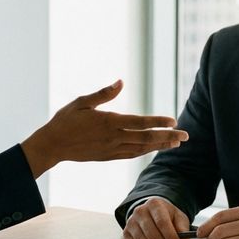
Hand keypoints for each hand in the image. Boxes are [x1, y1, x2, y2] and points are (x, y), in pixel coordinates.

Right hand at [20, 80, 188, 177]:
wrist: (52, 145)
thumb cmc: (65, 120)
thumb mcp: (81, 102)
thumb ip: (103, 94)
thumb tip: (121, 82)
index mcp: (108, 122)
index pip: (140, 123)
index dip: (158, 122)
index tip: (174, 120)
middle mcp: (113, 138)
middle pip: (146, 138)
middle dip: (168, 137)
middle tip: (186, 136)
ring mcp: (111, 150)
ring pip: (141, 149)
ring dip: (160, 146)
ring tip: (175, 143)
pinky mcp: (107, 157)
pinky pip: (131, 155)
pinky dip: (145, 152)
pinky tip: (153, 149)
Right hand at [122, 197, 190, 238]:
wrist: (152, 212)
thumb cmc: (166, 215)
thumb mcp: (178, 217)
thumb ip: (183, 227)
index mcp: (154, 204)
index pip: (161, 222)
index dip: (170, 237)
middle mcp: (140, 211)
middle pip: (152, 234)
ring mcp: (131, 222)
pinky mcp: (126, 233)